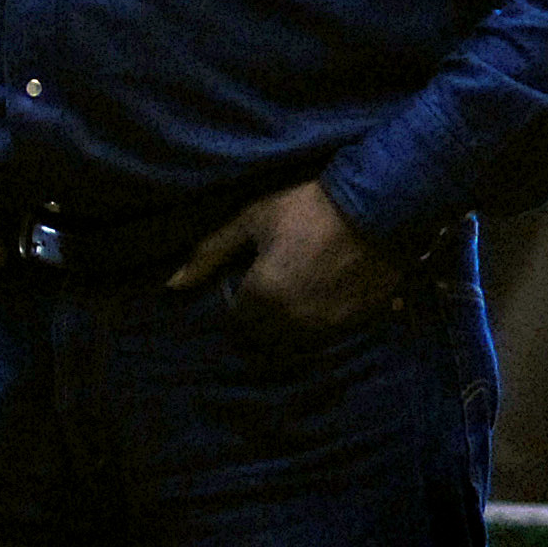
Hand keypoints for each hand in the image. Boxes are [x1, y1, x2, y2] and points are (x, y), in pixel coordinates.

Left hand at [167, 181, 402, 341]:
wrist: (376, 207)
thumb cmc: (306, 207)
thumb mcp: (252, 219)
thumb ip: (210, 254)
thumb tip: (171, 285)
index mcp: (262, 300)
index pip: (235, 321)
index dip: (238, 297)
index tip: (249, 273)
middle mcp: (292, 324)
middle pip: (263, 336)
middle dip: (261, 315)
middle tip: (272, 280)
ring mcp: (326, 329)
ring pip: (294, 340)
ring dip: (289, 322)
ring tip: (299, 284)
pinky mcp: (355, 325)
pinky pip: (326, 335)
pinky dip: (319, 320)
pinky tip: (326, 289)